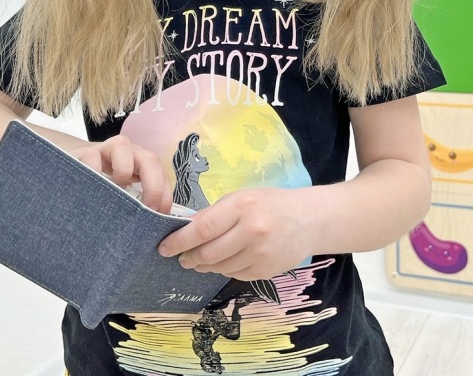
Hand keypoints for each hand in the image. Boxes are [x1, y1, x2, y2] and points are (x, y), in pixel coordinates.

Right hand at [73, 135, 172, 214]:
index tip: (158, 215)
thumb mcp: (125, 196)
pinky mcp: (85, 152)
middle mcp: (129, 152)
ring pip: (122, 146)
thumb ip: (139, 204)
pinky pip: (91, 156)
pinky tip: (90, 189)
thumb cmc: (105, 188)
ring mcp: (106, 148)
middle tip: (146, 209)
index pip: (162, 174)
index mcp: (142, 163)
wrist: (76, 170)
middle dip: (153, 185)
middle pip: (149, 158)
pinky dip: (94, 171)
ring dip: (122, 171)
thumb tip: (153, 229)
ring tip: (115, 192)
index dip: (165, 195)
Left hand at [157, 187, 310, 280]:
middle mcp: (252, 231)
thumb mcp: (242, 197)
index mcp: (242, 206)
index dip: (179, 241)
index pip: (202, 229)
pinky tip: (225, 261)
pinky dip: (224, 270)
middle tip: (182, 257)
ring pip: (220, 267)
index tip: (163, 248)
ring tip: (201, 259)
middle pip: (208, 253)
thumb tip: (184, 230)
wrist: (308, 220)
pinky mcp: (266, 271)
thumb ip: (214, 213)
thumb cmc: (270, 203)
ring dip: (205, 265)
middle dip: (189, 257)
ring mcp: (261, 254)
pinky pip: (235, 275)